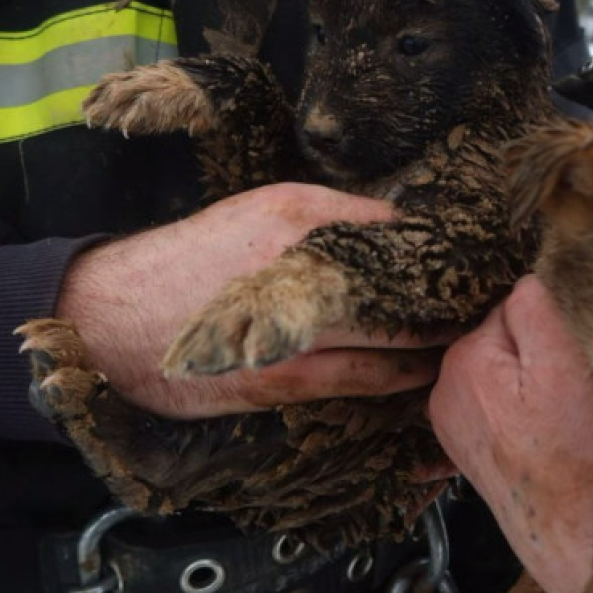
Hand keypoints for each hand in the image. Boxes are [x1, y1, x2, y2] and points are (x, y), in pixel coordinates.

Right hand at [56, 182, 451, 418]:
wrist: (108, 315)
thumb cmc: (184, 261)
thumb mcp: (252, 213)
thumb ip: (320, 219)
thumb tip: (387, 230)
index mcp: (294, 213)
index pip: (392, 226)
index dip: (436, 244)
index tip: (470, 254)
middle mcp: (301, 264)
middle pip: (404, 281)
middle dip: (447, 293)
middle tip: (483, 299)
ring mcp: (294, 326)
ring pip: (392, 335)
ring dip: (434, 338)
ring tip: (466, 335)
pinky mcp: (281, 377)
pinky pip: (362, 379)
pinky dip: (400, 375)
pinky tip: (424, 372)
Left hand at [427, 275, 592, 592]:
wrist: (585, 535)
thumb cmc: (581, 459)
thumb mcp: (566, 361)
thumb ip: (537, 302)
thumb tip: (528, 269)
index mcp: (463, 361)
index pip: (513, 304)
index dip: (553, 323)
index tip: (573, 355)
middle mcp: (446, 391)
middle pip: (506, 337)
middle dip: (541, 352)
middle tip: (573, 390)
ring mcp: (456, 424)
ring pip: (507, 372)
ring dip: (535, 383)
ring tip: (562, 418)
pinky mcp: (473, 449)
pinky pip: (504, 405)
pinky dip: (527, 412)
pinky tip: (547, 436)